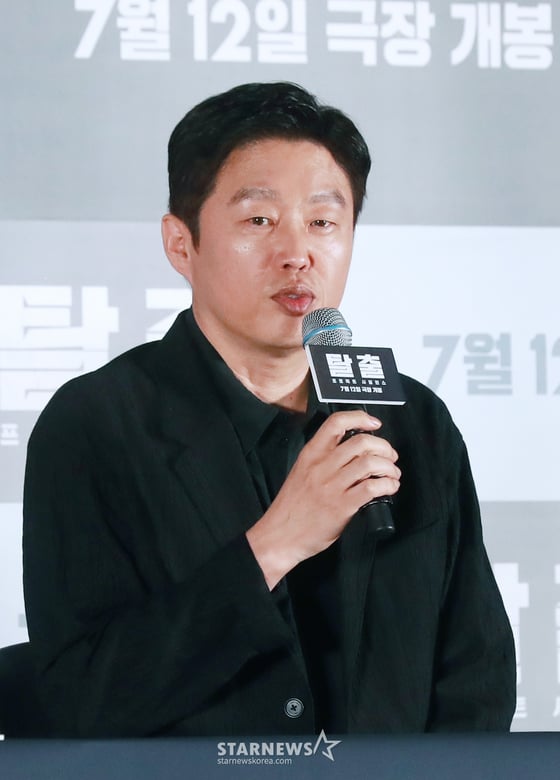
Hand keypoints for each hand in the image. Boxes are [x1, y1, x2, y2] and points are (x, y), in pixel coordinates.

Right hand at [246, 410, 400, 588]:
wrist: (279, 536)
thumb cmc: (291, 508)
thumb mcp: (301, 473)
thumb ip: (322, 460)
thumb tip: (353, 453)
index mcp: (311, 455)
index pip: (336, 423)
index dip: (360, 418)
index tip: (374, 423)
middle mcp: (321, 466)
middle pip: (361, 442)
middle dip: (384, 447)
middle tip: (390, 456)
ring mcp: (332, 486)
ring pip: (370, 463)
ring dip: (389, 467)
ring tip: (392, 474)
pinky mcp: (341, 506)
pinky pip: (372, 487)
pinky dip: (387, 485)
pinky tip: (389, 488)